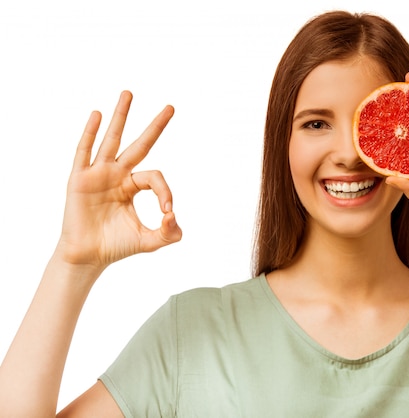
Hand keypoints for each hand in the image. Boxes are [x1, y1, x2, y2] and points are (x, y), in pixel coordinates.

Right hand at [56, 91, 181, 270]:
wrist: (88, 257)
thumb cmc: (116, 246)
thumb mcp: (150, 240)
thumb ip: (170, 233)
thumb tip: (175, 217)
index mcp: (133, 186)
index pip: (155, 178)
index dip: (166, 192)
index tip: (168, 212)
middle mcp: (117, 175)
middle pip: (139, 144)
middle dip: (155, 126)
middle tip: (171, 107)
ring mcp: (98, 174)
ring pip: (112, 140)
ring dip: (121, 116)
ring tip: (130, 93)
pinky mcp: (79, 179)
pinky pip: (84, 151)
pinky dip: (90, 132)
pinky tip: (98, 115)